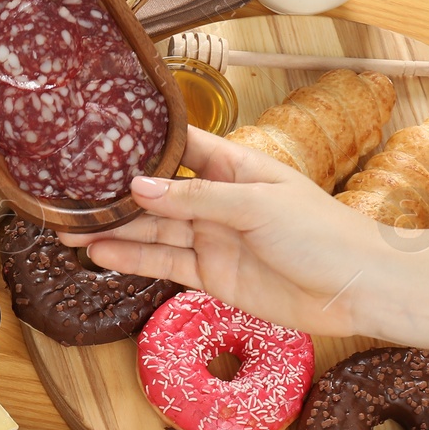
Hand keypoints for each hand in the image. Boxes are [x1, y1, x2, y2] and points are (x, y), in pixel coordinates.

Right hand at [68, 127, 387, 338]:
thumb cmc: (323, 234)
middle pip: (158, 195)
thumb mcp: (257, 205)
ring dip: (115, 231)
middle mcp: (219, 202)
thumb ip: (196, 199)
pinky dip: (132, 260)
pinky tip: (101, 254)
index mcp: (236, 168)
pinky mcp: (212, 275)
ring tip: (72, 230)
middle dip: (118, 197)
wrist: (356, 288)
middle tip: (73, 197)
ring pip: (154, 231)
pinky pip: (164, 264)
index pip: (182, 148)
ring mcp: (213, 239)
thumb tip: (141, 188)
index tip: (102, 141)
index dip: (145, 145)